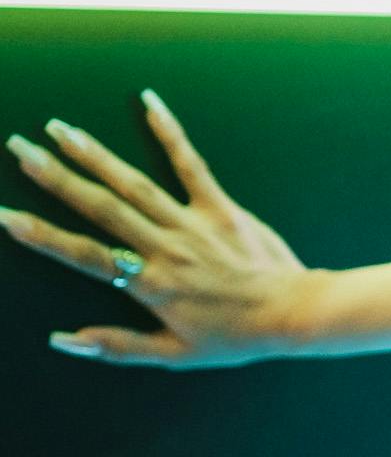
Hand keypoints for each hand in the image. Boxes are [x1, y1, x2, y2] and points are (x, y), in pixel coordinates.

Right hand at [2, 94, 312, 367]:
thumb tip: (62, 341)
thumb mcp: (173, 355)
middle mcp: (165, 249)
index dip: (42, 236)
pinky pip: (191, 164)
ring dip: (95, 153)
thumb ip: (116, 347)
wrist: (295, 315)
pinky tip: (149, 101)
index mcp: (149, 285)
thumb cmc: (235, 339)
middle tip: (19, 147)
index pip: (84, 256)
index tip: (6, 216)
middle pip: (100, 207)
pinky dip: (170, 131)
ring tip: (60, 128)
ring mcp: (193, 223)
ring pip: (135, 183)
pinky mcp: (221, 206)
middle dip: (55, 176)